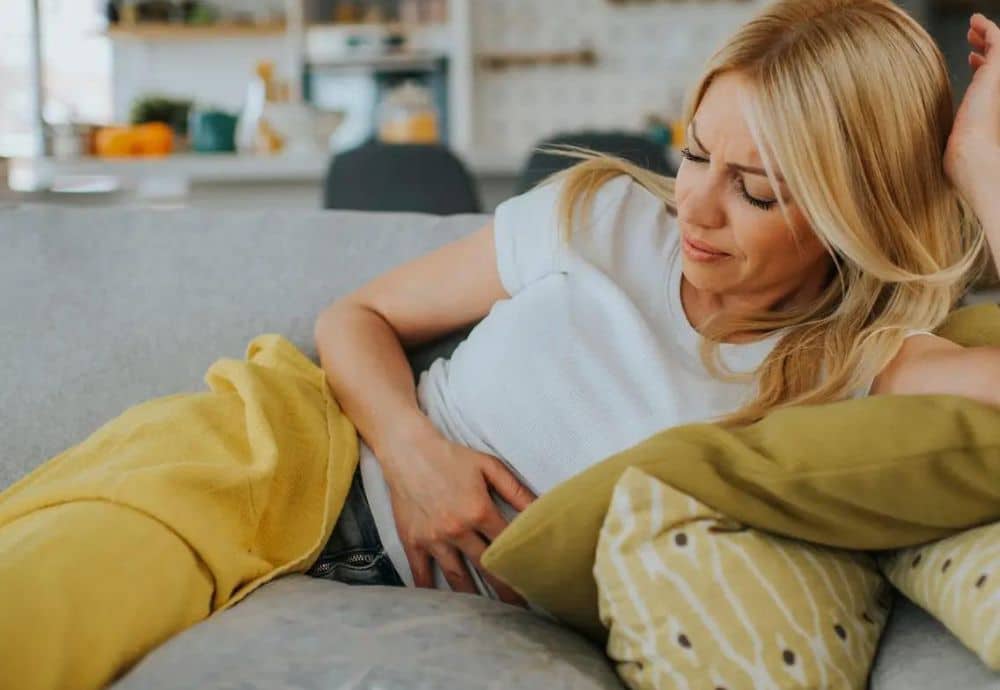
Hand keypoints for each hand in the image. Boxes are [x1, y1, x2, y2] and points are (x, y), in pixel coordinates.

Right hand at [378, 432, 536, 606]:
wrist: (407, 450)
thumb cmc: (451, 456)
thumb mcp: (488, 466)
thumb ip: (516, 490)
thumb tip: (541, 508)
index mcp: (479, 510)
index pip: (506, 544)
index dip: (521, 562)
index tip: (534, 579)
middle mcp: (457, 529)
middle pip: (486, 567)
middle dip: (505, 590)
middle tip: (520, 609)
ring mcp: (433, 538)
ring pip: (457, 576)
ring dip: (474, 597)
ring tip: (489, 616)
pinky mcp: (413, 541)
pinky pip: (422, 573)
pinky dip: (431, 591)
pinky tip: (443, 606)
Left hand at [944, 13, 999, 214]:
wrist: (969, 156)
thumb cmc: (954, 156)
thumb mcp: (945, 135)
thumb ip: (938, 127)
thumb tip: (911, 129)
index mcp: (987, 106)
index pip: (989, 80)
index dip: (981, 66)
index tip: (970, 58)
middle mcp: (995, 93)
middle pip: (994, 63)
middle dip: (984, 47)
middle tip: (971, 39)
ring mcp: (997, 82)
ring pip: (998, 49)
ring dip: (985, 36)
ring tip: (972, 30)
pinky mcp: (995, 71)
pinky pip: (998, 38)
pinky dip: (987, 27)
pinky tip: (974, 21)